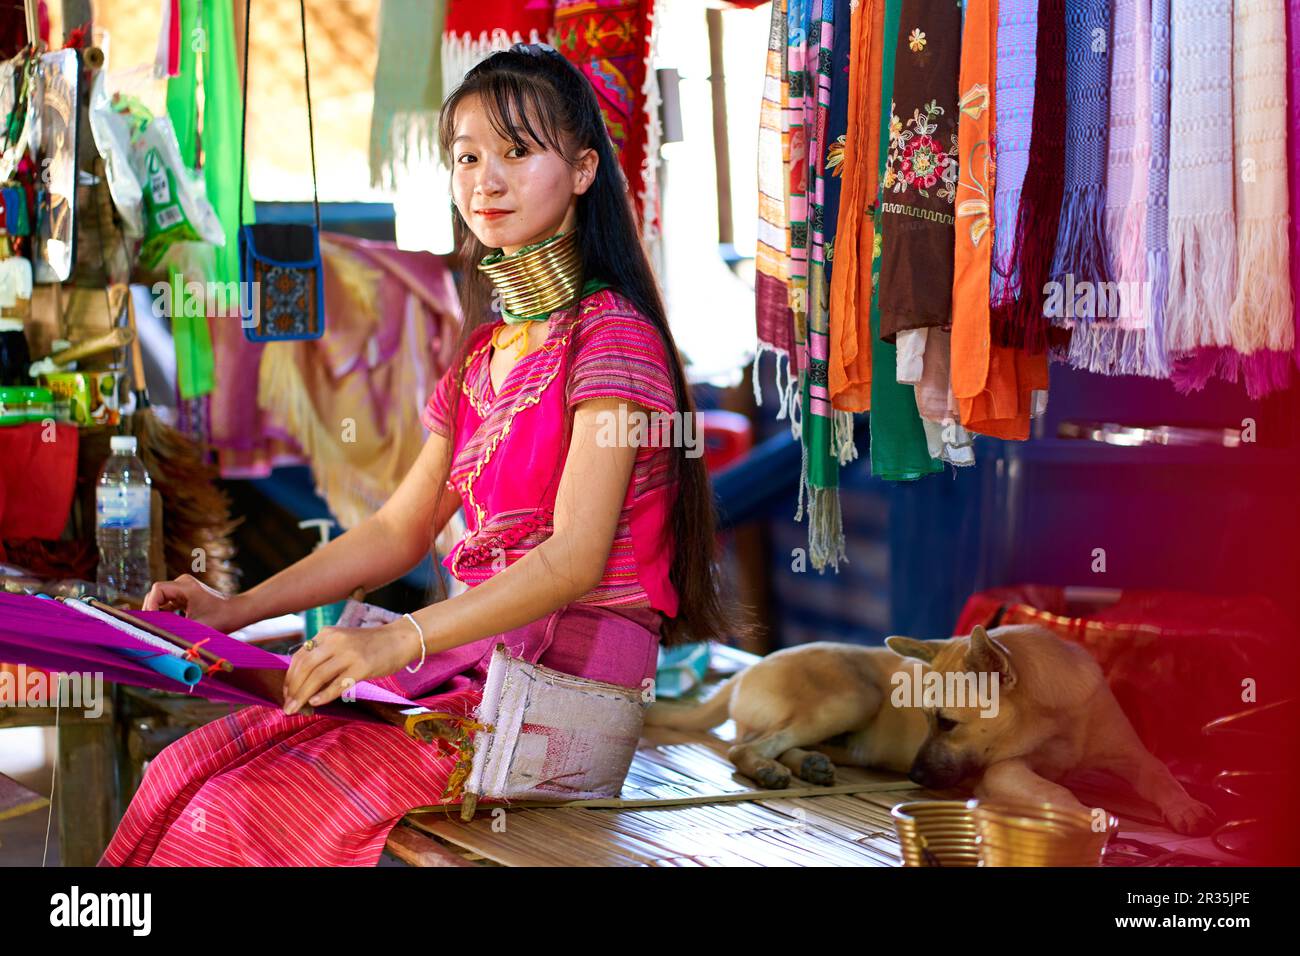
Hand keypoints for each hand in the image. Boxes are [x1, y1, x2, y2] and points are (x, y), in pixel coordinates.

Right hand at [142, 574, 245, 632]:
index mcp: (185, 586)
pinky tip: (165, 625)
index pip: (157, 590)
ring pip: (160, 599)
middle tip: (151, 628)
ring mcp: (184, 588)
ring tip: (156, 628)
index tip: (150, 621)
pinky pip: (168, 603)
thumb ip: (174, 629)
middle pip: (156, 594)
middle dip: (151, 610)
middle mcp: (183, 583)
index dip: (150, 605)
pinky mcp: (185, 596)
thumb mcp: (196, 626)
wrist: (238, 612)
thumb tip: (155, 636)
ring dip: (157, 613)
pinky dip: (164, 613)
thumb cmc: (222, 618)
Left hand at [282, 621, 418, 714]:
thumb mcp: (344, 642)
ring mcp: (349, 653)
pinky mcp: (362, 666)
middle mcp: (335, 640)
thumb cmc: (372, 645)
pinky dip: (324, 695)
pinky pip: (338, 684)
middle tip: (288, 706)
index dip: (289, 677)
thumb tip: (303, 682)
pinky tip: (316, 703)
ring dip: (303, 695)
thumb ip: (325, 656)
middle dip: (293, 689)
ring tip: (296, 709)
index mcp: (327, 633)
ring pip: (317, 676)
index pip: (300, 656)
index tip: (286, 693)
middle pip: (305, 667)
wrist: (401, 639)